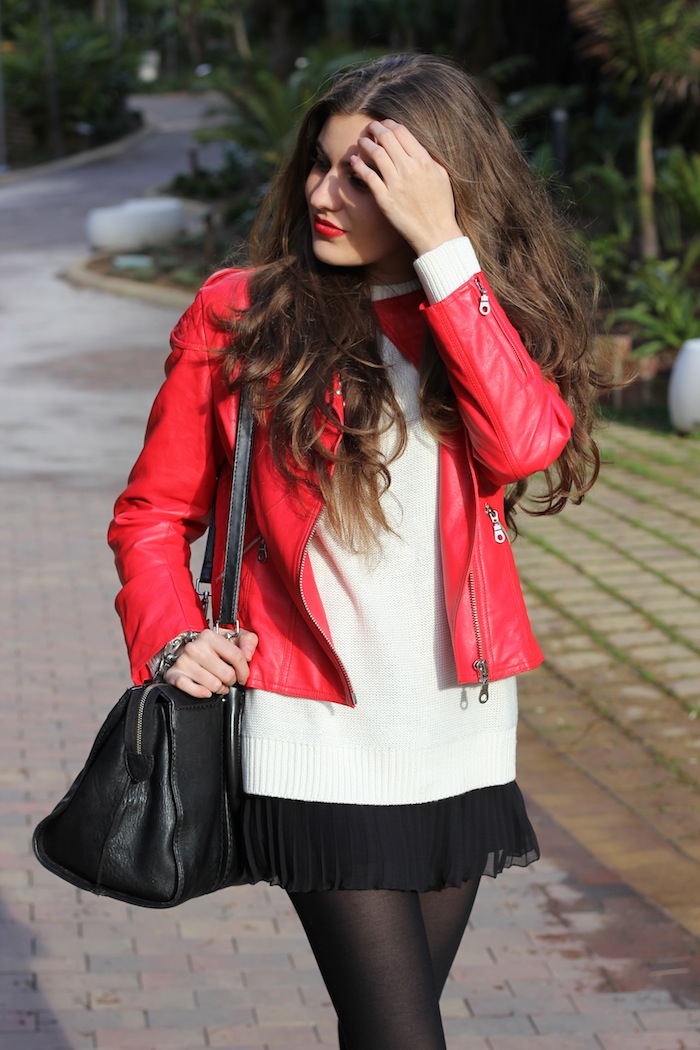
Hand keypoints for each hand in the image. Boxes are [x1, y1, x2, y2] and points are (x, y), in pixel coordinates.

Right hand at [163, 627, 258, 697]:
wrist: (188, 652)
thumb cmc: (213, 647)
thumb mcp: (234, 638)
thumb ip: (248, 641)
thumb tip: (248, 655)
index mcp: (210, 636)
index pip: (236, 656)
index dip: (244, 670)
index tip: (244, 676)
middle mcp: (195, 647)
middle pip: (226, 673)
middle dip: (231, 680)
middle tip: (228, 679)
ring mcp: (183, 661)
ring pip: (212, 684)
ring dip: (219, 688)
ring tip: (218, 684)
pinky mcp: (174, 674)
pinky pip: (190, 688)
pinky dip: (201, 693)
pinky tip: (206, 691)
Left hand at [350, 119, 463, 255]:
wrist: (436, 233)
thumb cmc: (441, 206)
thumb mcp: (441, 176)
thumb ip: (428, 159)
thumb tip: (416, 146)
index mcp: (424, 161)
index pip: (402, 132)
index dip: (390, 124)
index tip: (384, 125)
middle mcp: (409, 169)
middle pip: (387, 138)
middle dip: (376, 129)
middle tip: (370, 128)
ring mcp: (396, 184)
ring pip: (376, 154)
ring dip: (366, 144)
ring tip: (361, 141)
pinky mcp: (385, 199)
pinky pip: (368, 176)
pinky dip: (359, 165)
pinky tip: (354, 161)